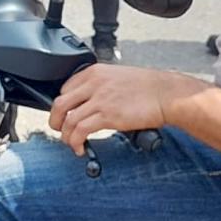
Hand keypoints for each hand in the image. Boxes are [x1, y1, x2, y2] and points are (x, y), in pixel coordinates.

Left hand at [50, 66, 197, 155]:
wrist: (165, 93)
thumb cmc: (147, 87)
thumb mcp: (117, 76)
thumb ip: (100, 86)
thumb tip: (89, 102)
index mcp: (95, 72)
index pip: (64, 89)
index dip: (62, 106)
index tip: (65, 116)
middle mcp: (94, 84)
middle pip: (60, 104)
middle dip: (55, 121)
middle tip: (60, 130)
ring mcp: (100, 99)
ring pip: (68, 120)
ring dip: (66, 136)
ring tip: (72, 144)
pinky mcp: (107, 116)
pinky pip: (80, 131)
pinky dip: (75, 143)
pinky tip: (81, 148)